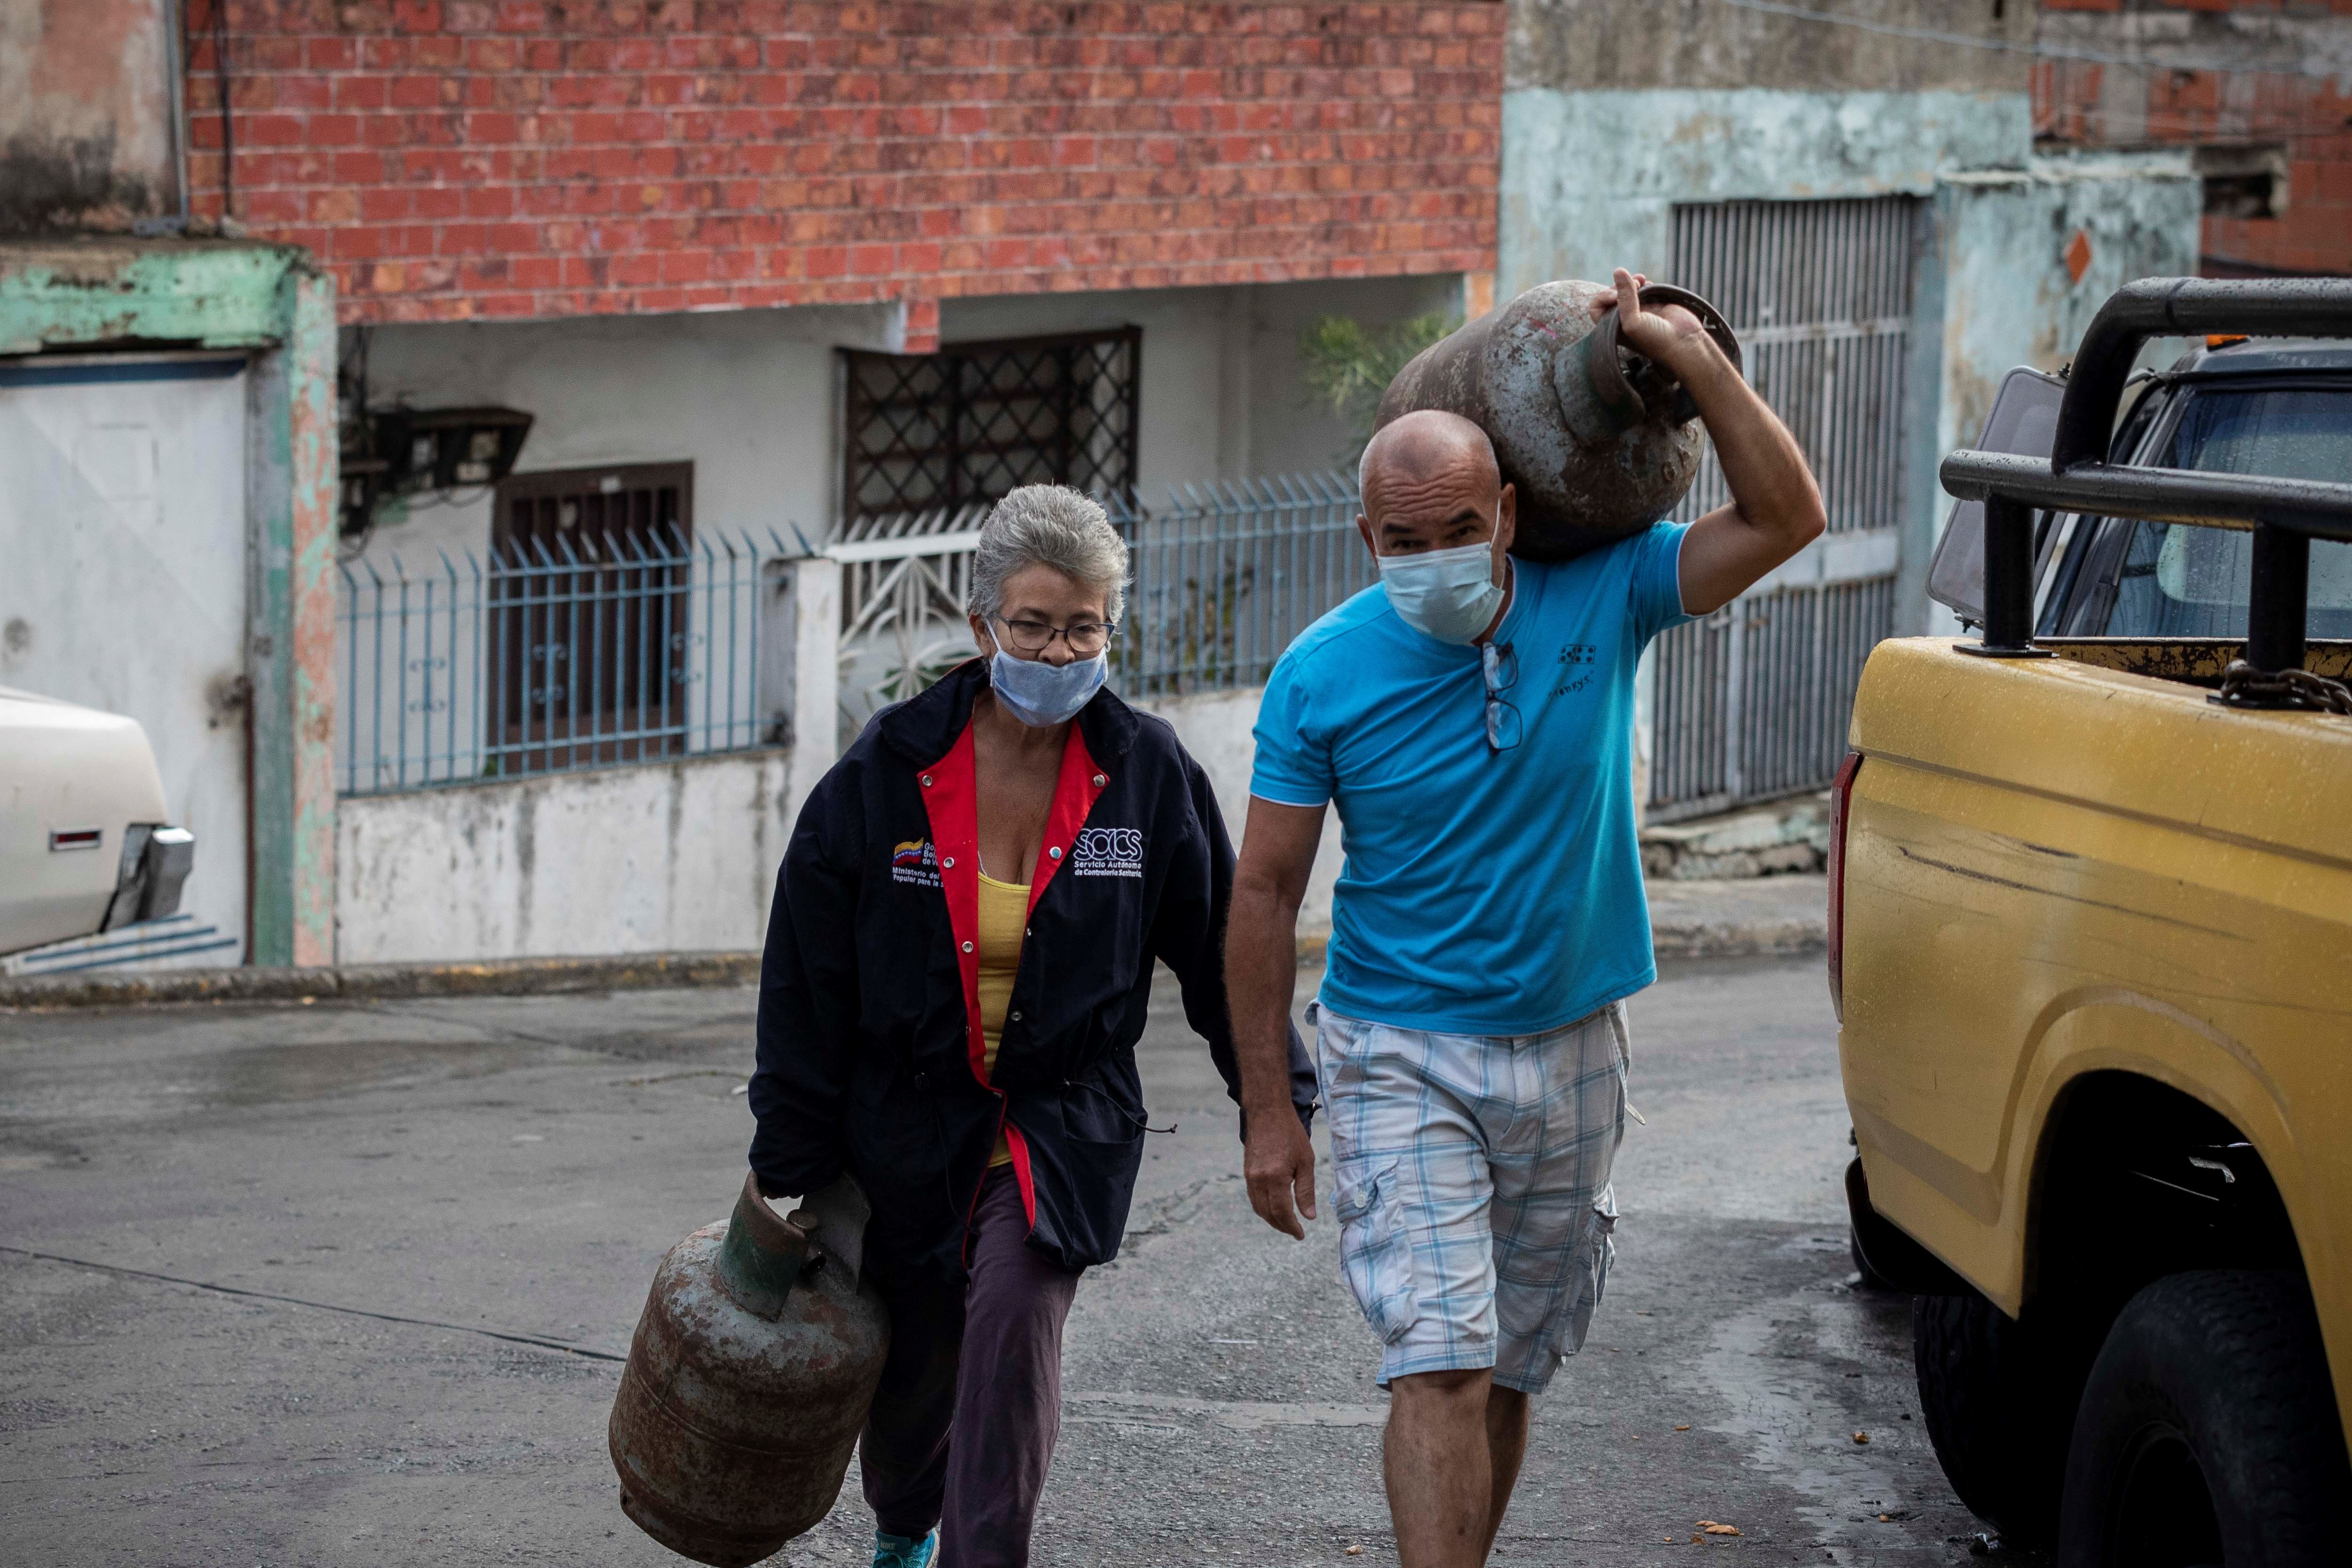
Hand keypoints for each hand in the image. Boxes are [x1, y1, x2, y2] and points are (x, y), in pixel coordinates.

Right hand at [1243, 1109, 1318, 1239]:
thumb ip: (1306, 1191)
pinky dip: (1263, 1208)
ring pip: (1258, 1208)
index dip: (1291, 1227)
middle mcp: (1258, 1180)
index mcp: (1275, 1178)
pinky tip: (1274, 1207)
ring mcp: (1249, 1177)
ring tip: (1286, 1223)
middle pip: (1268, 1214)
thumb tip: (1309, 1216)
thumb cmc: (1290, 1133)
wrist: (1267, 1112)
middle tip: (1295, 1232)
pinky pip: (1253, 1198)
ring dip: (1271, 1219)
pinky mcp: (1247, 1172)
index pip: (1282, 1212)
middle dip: (1282, 1226)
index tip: (1301, 1234)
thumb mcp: (1305, 1161)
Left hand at [1592, 267, 1711, 371]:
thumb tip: (1618, 270)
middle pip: (1611, 295)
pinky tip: (1648, 283)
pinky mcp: (1654, 303)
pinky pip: (1643, 288)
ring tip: (1640, 280)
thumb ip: (1624, 296)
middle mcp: (1624, 318)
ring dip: (1631, 281)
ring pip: (1627, 289)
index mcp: (1613, 327)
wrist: (1683, 342)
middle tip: (1633, 286)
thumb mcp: (1633, 321)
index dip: (1602, 297)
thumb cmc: (1655, 339)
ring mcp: (1639, 310)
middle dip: (1619, 286)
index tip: (1615, 296)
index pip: (1596, 307)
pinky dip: (1644, 283)